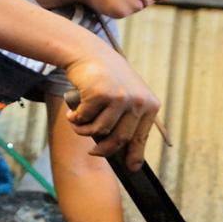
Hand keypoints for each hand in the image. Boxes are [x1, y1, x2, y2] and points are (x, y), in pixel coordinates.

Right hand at [62, 51, 159, 169]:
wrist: (89, 53)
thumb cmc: (108, 79)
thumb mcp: (128, 96)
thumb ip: (130, 120)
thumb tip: (129, 156)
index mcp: (149, 104)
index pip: (141, 137)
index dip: (135, 155)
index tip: (131, 168)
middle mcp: (138, 101)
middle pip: (120, 139)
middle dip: (104, 150)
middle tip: (93, 153)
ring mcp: (120, 97)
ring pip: (100, 131)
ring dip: (84, 131)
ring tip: (78, 123)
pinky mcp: (101, 94)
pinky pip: (85, 119)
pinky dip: (76, 119)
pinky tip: (73, 112)